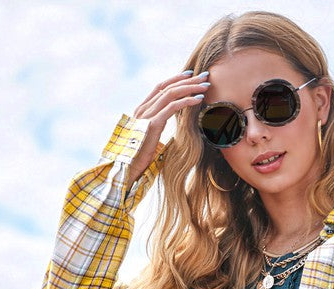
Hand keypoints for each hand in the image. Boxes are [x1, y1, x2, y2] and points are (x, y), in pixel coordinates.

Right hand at [126, 70, 209, 190]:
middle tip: (204, 75)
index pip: (160, 88)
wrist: (127, 169)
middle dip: (188, 80)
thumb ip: (156, 128)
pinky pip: (172, 108)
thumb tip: (167, 128)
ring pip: (171, 94)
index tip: (190, 75)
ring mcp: (146, 116)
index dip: (175, 79)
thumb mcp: (149, 139)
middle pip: (168, 88)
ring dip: (190, 88)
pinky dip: (187, 101)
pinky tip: (199, 100)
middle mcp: (143, 109)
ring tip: (205, 85)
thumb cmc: (139, 158)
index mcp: (141, 111)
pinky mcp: (152, 125)